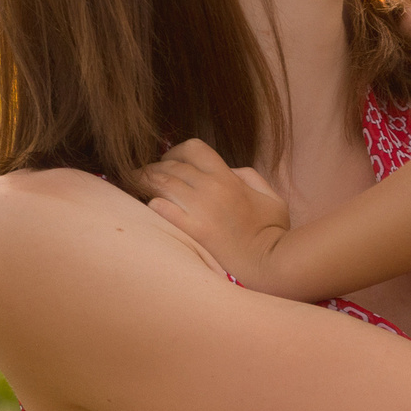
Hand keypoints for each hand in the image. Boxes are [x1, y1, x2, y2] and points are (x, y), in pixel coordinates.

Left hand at [140, 138, 292, 289]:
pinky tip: (150, 206)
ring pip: (161, 184)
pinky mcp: (192, 231)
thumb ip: (249, 177)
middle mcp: (210, 188)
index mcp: (227, 177)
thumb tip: (228, 171)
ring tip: (137, 187)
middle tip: (146, 176)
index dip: (176, 151)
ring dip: (146, 182)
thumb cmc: (273, 230)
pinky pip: (162, 210)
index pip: (193, 148)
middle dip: (154, 168)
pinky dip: (153, 204)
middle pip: (171, 166)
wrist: (269, 262)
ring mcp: (200, 209)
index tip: (169, 161)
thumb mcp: (270, 196)